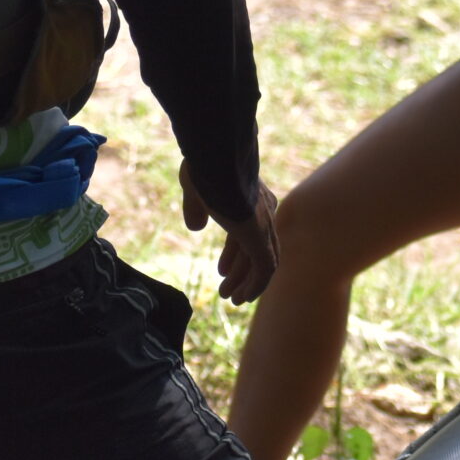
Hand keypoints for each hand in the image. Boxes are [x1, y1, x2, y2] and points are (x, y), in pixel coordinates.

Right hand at [181, 162, 279, 303]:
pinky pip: (264, 269)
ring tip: (230, 300)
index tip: (221, 270)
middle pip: (256, 250)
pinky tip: (242, 297)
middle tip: (227, 291)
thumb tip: (195, 226)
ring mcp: (264, 225)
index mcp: (253, 198)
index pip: (247, 233)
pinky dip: (255, 285)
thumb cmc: (204, 168)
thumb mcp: (196, 190)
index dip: (234, 254)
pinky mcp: (260, 237)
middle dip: (241, 271)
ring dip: (246, 283)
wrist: (216, 159)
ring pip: (262, 263)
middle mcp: (264, 213)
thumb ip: (197, 209)